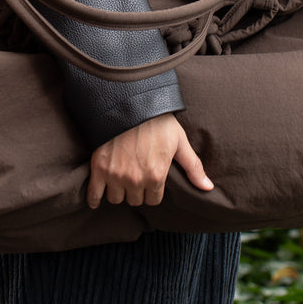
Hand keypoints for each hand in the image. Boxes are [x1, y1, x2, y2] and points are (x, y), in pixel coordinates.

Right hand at [86, 113, 213, 208]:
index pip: (153, 200)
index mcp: (156, 176)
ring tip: (120, 180)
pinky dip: (94, 198)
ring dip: (118, 191)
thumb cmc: (158, 121)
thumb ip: (193, 167)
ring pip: (116, 199)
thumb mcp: (180, 142)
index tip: (149, 180)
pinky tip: (97, 198)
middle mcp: (135, 179)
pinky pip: (93, 194)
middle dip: (136, 191)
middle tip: (135, 177)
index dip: (153, 191)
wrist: (131, 103)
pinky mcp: (99, 168)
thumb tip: (208, 188)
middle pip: (134, 200)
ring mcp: (115, 175)